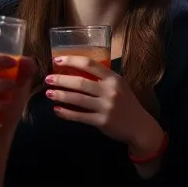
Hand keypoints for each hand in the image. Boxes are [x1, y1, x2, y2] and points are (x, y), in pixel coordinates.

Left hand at [45, 56, 161, 151]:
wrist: (139, 126)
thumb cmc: (127, 104)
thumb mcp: (119, 87)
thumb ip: (102, 79)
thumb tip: (76, 71)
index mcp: (114, 78)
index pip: (90, 64)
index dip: (72, 60)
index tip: (57, 60)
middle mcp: (110, 91)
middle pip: (80, 82)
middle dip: (61, 80)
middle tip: (48, 79)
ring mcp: (106, 106)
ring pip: (77, 99)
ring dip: (61, 95)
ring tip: (49, 93)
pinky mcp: (102, 121)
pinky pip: (79, 116)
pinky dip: (66, 113)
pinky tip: (57, 110)